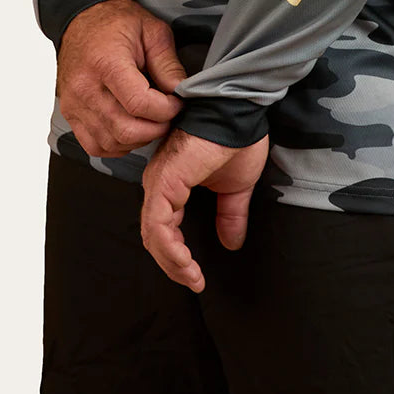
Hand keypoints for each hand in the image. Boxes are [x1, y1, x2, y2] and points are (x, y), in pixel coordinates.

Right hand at [56, 0, 186, 158]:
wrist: (82, 18)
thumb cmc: (116, 22)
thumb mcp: (152, 31)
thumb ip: (168, 64)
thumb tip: (181, 92)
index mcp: (106, 63)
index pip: (140, 104)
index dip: (166, 110)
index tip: (176, 102)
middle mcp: (85, 87)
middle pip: (126, 129)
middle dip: (156, 128)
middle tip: (167, 115)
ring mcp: (74, 103)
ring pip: (111, 143)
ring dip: (138, 139)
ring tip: (150, 121)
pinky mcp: (70, 113)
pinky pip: (94, 146)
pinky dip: (117, 145)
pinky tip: (130, 130)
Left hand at [140, 128, 269, 292]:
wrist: (240, 112)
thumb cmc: (237, 137)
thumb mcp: (235, 187)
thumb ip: (230, 214)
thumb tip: (231, 243)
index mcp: (170, 183)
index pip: (162, 228)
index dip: (176, 256)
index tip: (196, 277)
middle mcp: (158, 183)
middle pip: (154, 235)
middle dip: (173, 264)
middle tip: (194, 281)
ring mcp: (159, 181)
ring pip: (153, 234)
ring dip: (172, 262)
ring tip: (192, 277)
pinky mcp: (165, 181)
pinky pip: (158, 224)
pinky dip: (170, 249)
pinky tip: (187, 263)